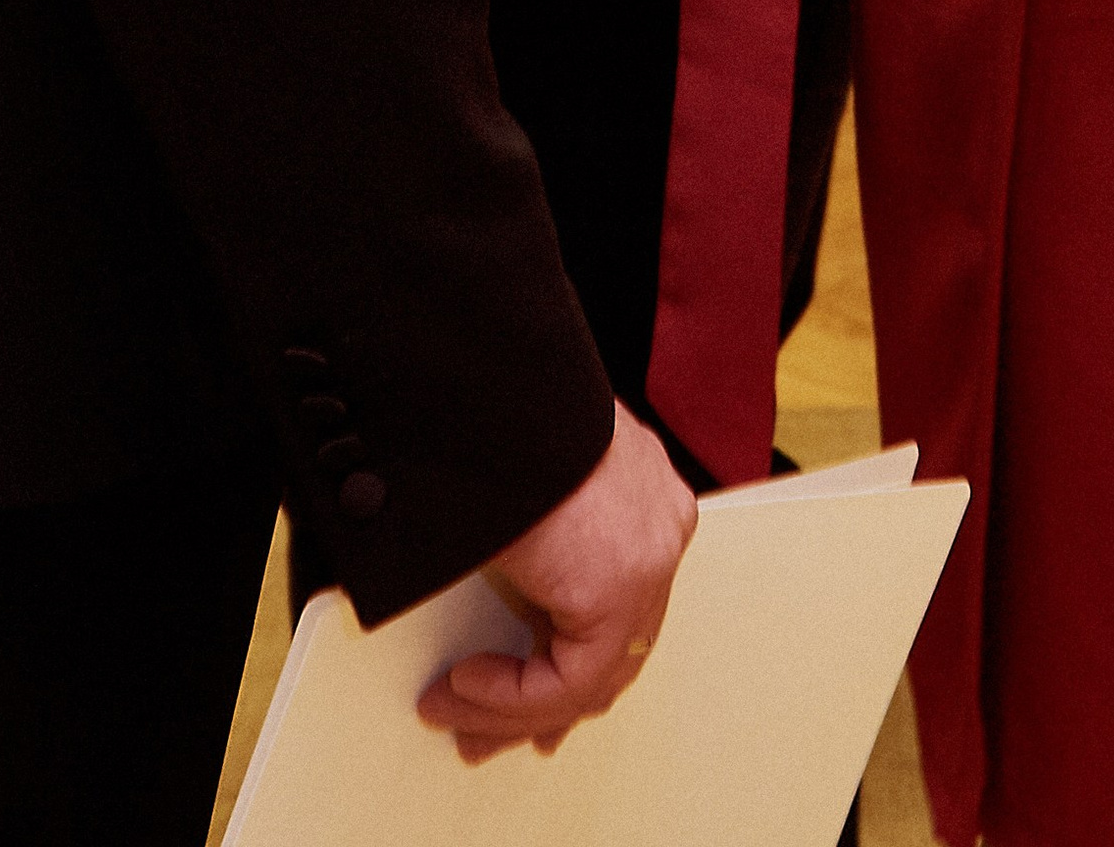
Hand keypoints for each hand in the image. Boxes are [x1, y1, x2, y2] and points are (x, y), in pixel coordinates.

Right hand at [419, 402, 696, 761]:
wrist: (481, 382)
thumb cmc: (489, 415)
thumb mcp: (525, 479)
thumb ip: (540, 541)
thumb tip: (508, 604)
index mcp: (643, 489)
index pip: (622, 602)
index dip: (568, 660)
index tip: (516, 691)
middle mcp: (660, 524)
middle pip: (613, 647)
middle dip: (542, 702)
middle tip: (485, 731)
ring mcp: (649, 556)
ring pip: (595, 675)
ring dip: (514, 709)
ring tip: (453, 716)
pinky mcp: (620, 585)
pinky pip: (572, 679)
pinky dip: (513, 696)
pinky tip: (465, 685)